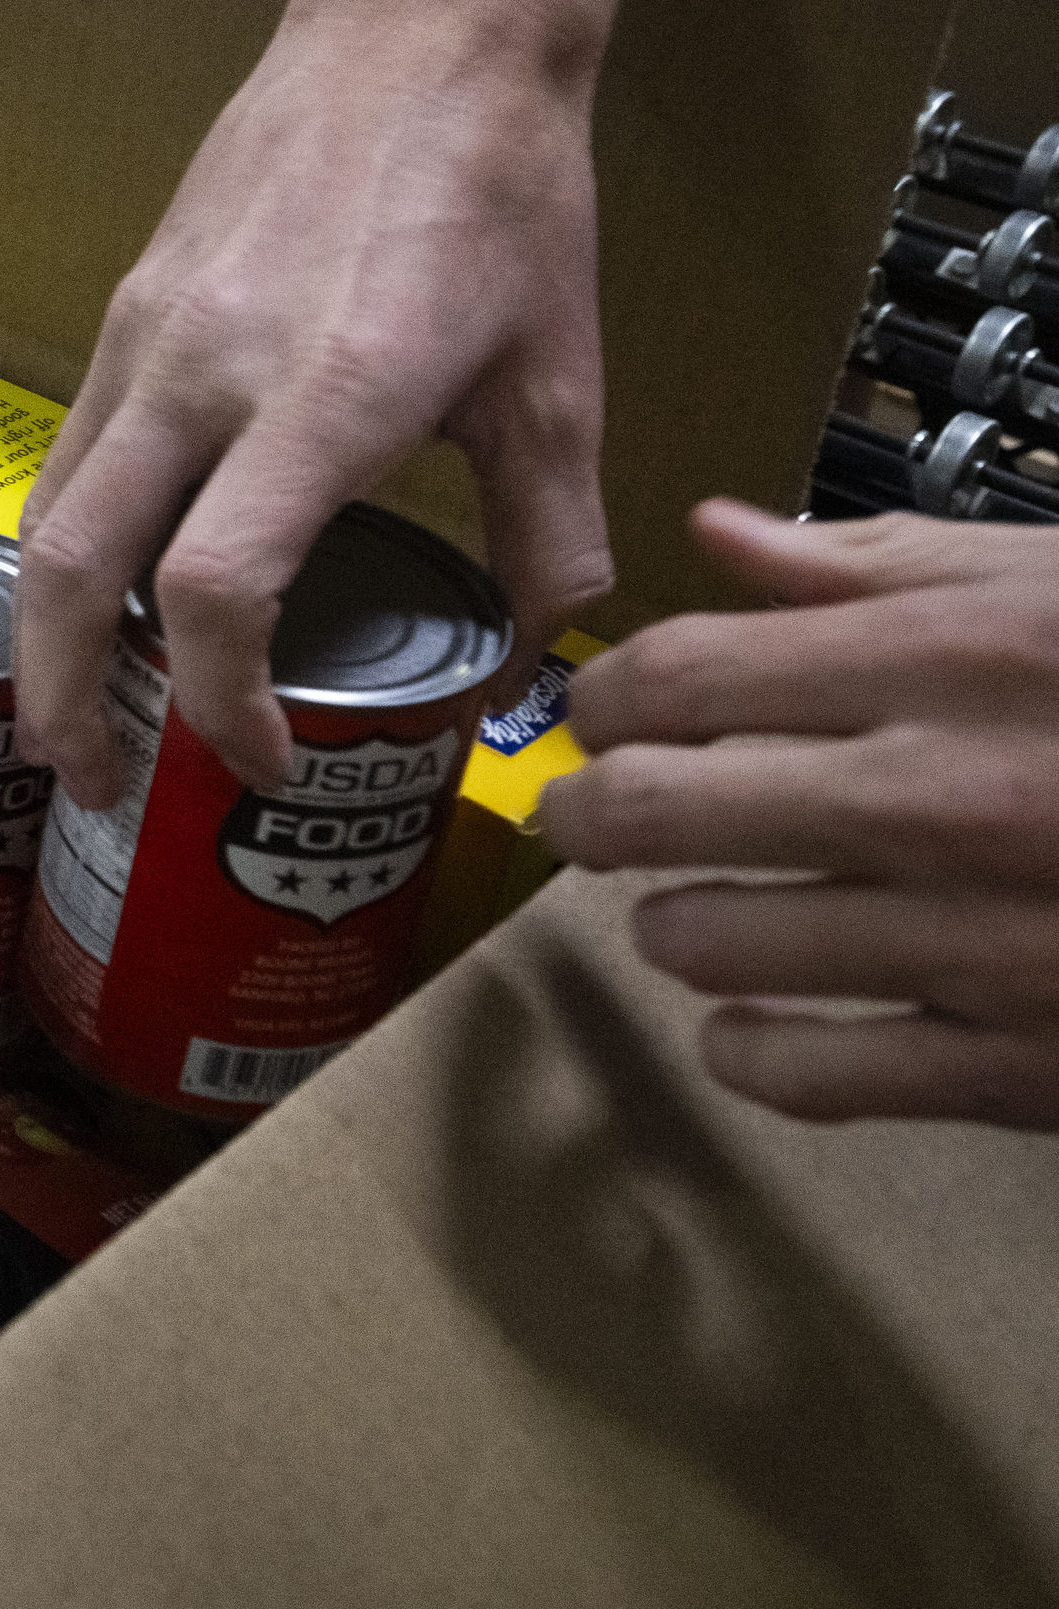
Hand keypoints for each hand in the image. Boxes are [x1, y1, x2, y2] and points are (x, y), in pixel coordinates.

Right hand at [14, 0, 615, 804]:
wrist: (419, 28)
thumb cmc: (500, 189)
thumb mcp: (560, 375)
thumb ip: (554, 531)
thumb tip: (536, 651)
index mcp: (321, 392)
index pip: (214, 585)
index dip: (224, 700)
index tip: (266, 760)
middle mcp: (206, 370)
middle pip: (72, 568)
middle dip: (63, 697)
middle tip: (96, 783)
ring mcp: (149, 336)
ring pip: (47, 513)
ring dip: (45, 633)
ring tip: (78, 712)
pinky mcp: (128, 312)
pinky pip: (68, 454)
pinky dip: (69, 547)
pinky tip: (108, 591)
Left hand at [538, 501, 1058, 1129]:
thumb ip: (889, 562)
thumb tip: (724, 535)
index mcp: (962, 659)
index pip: (682, 675)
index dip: (611, 697)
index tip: (608, 712)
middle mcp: (948, 797)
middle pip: (651, 809)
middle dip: (594, 812)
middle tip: (593, 817)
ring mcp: (979, 941)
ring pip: (703, 943)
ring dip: (676, 926)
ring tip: (699, 907)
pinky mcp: (1018, 1065)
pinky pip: (800, 1074)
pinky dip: (752, 1049)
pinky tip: (764, 1022)